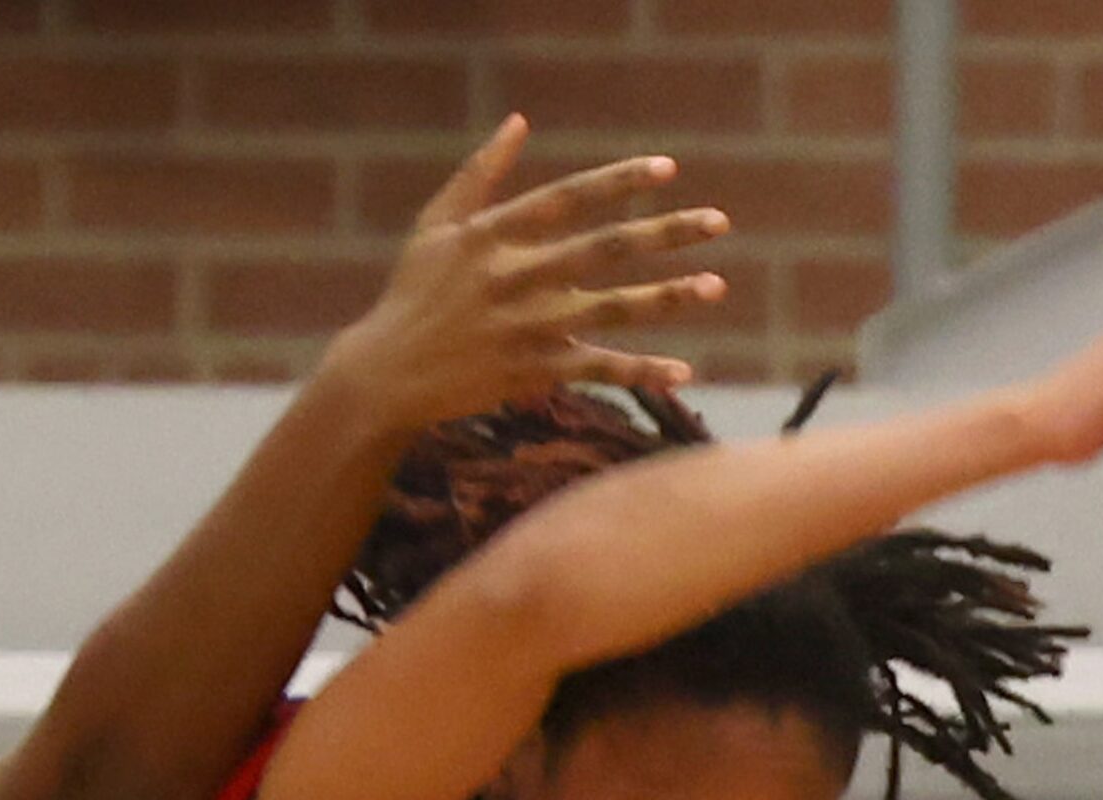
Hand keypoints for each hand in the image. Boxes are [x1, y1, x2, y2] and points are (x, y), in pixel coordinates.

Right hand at [320, 115, 727, 429]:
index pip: (569, 199)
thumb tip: (518, 122)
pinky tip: (683, 371)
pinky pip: (596, 368)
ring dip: (668, 297)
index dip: (619, 181)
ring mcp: (527, 326)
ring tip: (717, 284)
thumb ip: (479, 173)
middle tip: (719, 220)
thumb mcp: (435, 226)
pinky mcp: (531, 370)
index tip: (667, 168)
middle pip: (605, 249)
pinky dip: (640, 372)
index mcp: (494, 235)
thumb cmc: (412, 294)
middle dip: (665, 232)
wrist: (384, 374)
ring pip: (611, 309)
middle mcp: (516, 276)